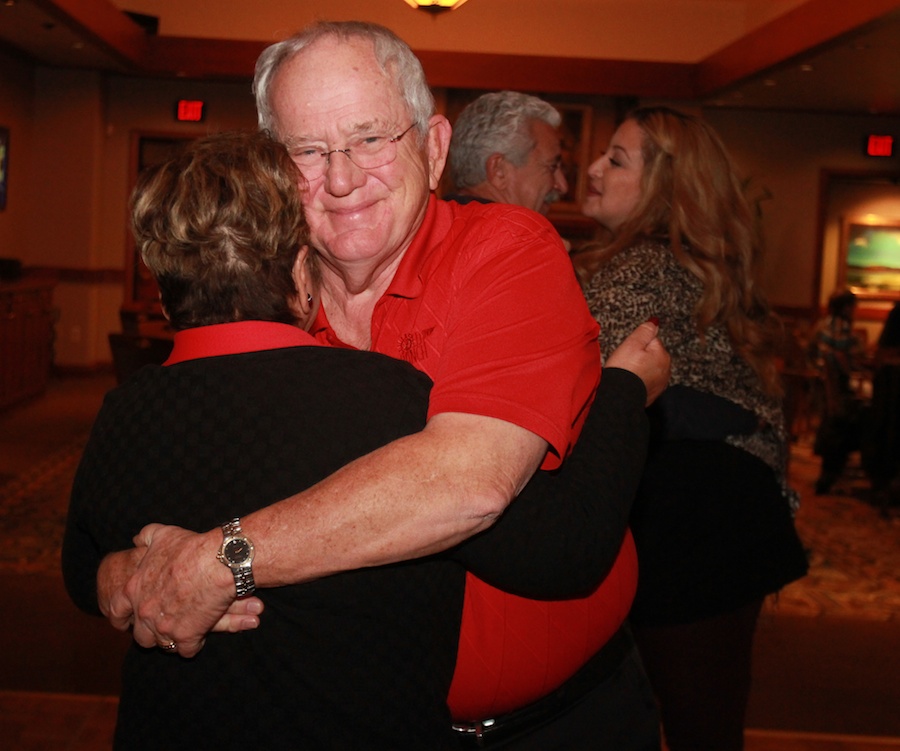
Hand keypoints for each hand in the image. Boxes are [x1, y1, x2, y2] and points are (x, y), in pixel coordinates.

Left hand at [117, 523, 246, 656]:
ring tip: (183, 633)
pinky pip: (186, 650)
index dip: (120, 617)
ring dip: (172, 640)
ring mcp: (164, 627)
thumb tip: (135, 539)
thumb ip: (146, 537)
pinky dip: (193, 645)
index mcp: (134, 589)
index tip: (124, 623)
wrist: (218, 562)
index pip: (116, 610)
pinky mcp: (186, 636)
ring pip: (162, 645)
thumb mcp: (163, 535)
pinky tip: (201, 636)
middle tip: (162, 627)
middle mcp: (144, 611)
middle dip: (149, 633)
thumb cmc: (191, 547)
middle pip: (139, 634)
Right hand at [605, 319, 670, 404]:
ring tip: (628, 374)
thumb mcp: (632, 344)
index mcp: (663, 355)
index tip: (628, 352)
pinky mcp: (654, 394)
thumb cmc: (624, 370)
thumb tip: (655, 322)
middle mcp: (666, 369)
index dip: (636, 345)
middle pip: (651, 355)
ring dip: (641, 370)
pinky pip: (647, 382)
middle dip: (640, 357)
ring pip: (649, 369)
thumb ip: (645, 331)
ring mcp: (661, 383)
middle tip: (626, 363)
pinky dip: (640, 381)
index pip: (651, 341)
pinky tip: (631, 384)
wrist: (619, 397)